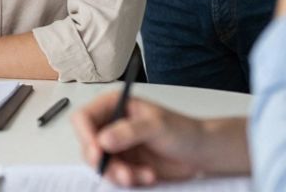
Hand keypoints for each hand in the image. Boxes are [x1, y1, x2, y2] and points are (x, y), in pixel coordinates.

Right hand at [71, 92, 207, 186]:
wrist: (201, 153)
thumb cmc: (183, 131)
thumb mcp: (156, 126)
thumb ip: (129, 132)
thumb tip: (102, 140)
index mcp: (114, 106)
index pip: (84, 117)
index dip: (86, 135)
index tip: (98, 151)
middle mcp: (111, 125)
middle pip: (88, 144)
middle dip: (104, 161)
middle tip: (121, 172)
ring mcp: (117, 147)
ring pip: (100, 164)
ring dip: (118, 173)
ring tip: (141, 175)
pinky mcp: (125, 164)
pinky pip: (115, 175)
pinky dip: (129, 179)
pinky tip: (148, 176)